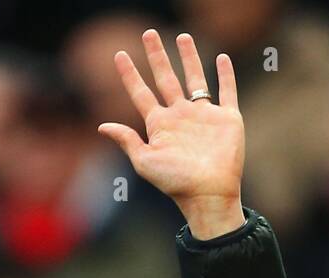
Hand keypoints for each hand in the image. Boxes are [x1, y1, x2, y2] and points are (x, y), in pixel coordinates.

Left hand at [99, 30, 244, 239]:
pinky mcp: (228, 119)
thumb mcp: (144, 162)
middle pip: (166, 78)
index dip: (129, 74)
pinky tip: (221, 58)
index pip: (140, 93)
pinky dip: (225, 75)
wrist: (209, 194)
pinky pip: (227, 91)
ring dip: (188, 58)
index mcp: (159, 125)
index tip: (119, 54)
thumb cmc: (175, 182)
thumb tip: (101, 126)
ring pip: (195, 79)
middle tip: (149, 33)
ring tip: (182, 36)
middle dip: (157, 56)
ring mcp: (204, 116)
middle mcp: (180, 116)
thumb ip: (126, 140)